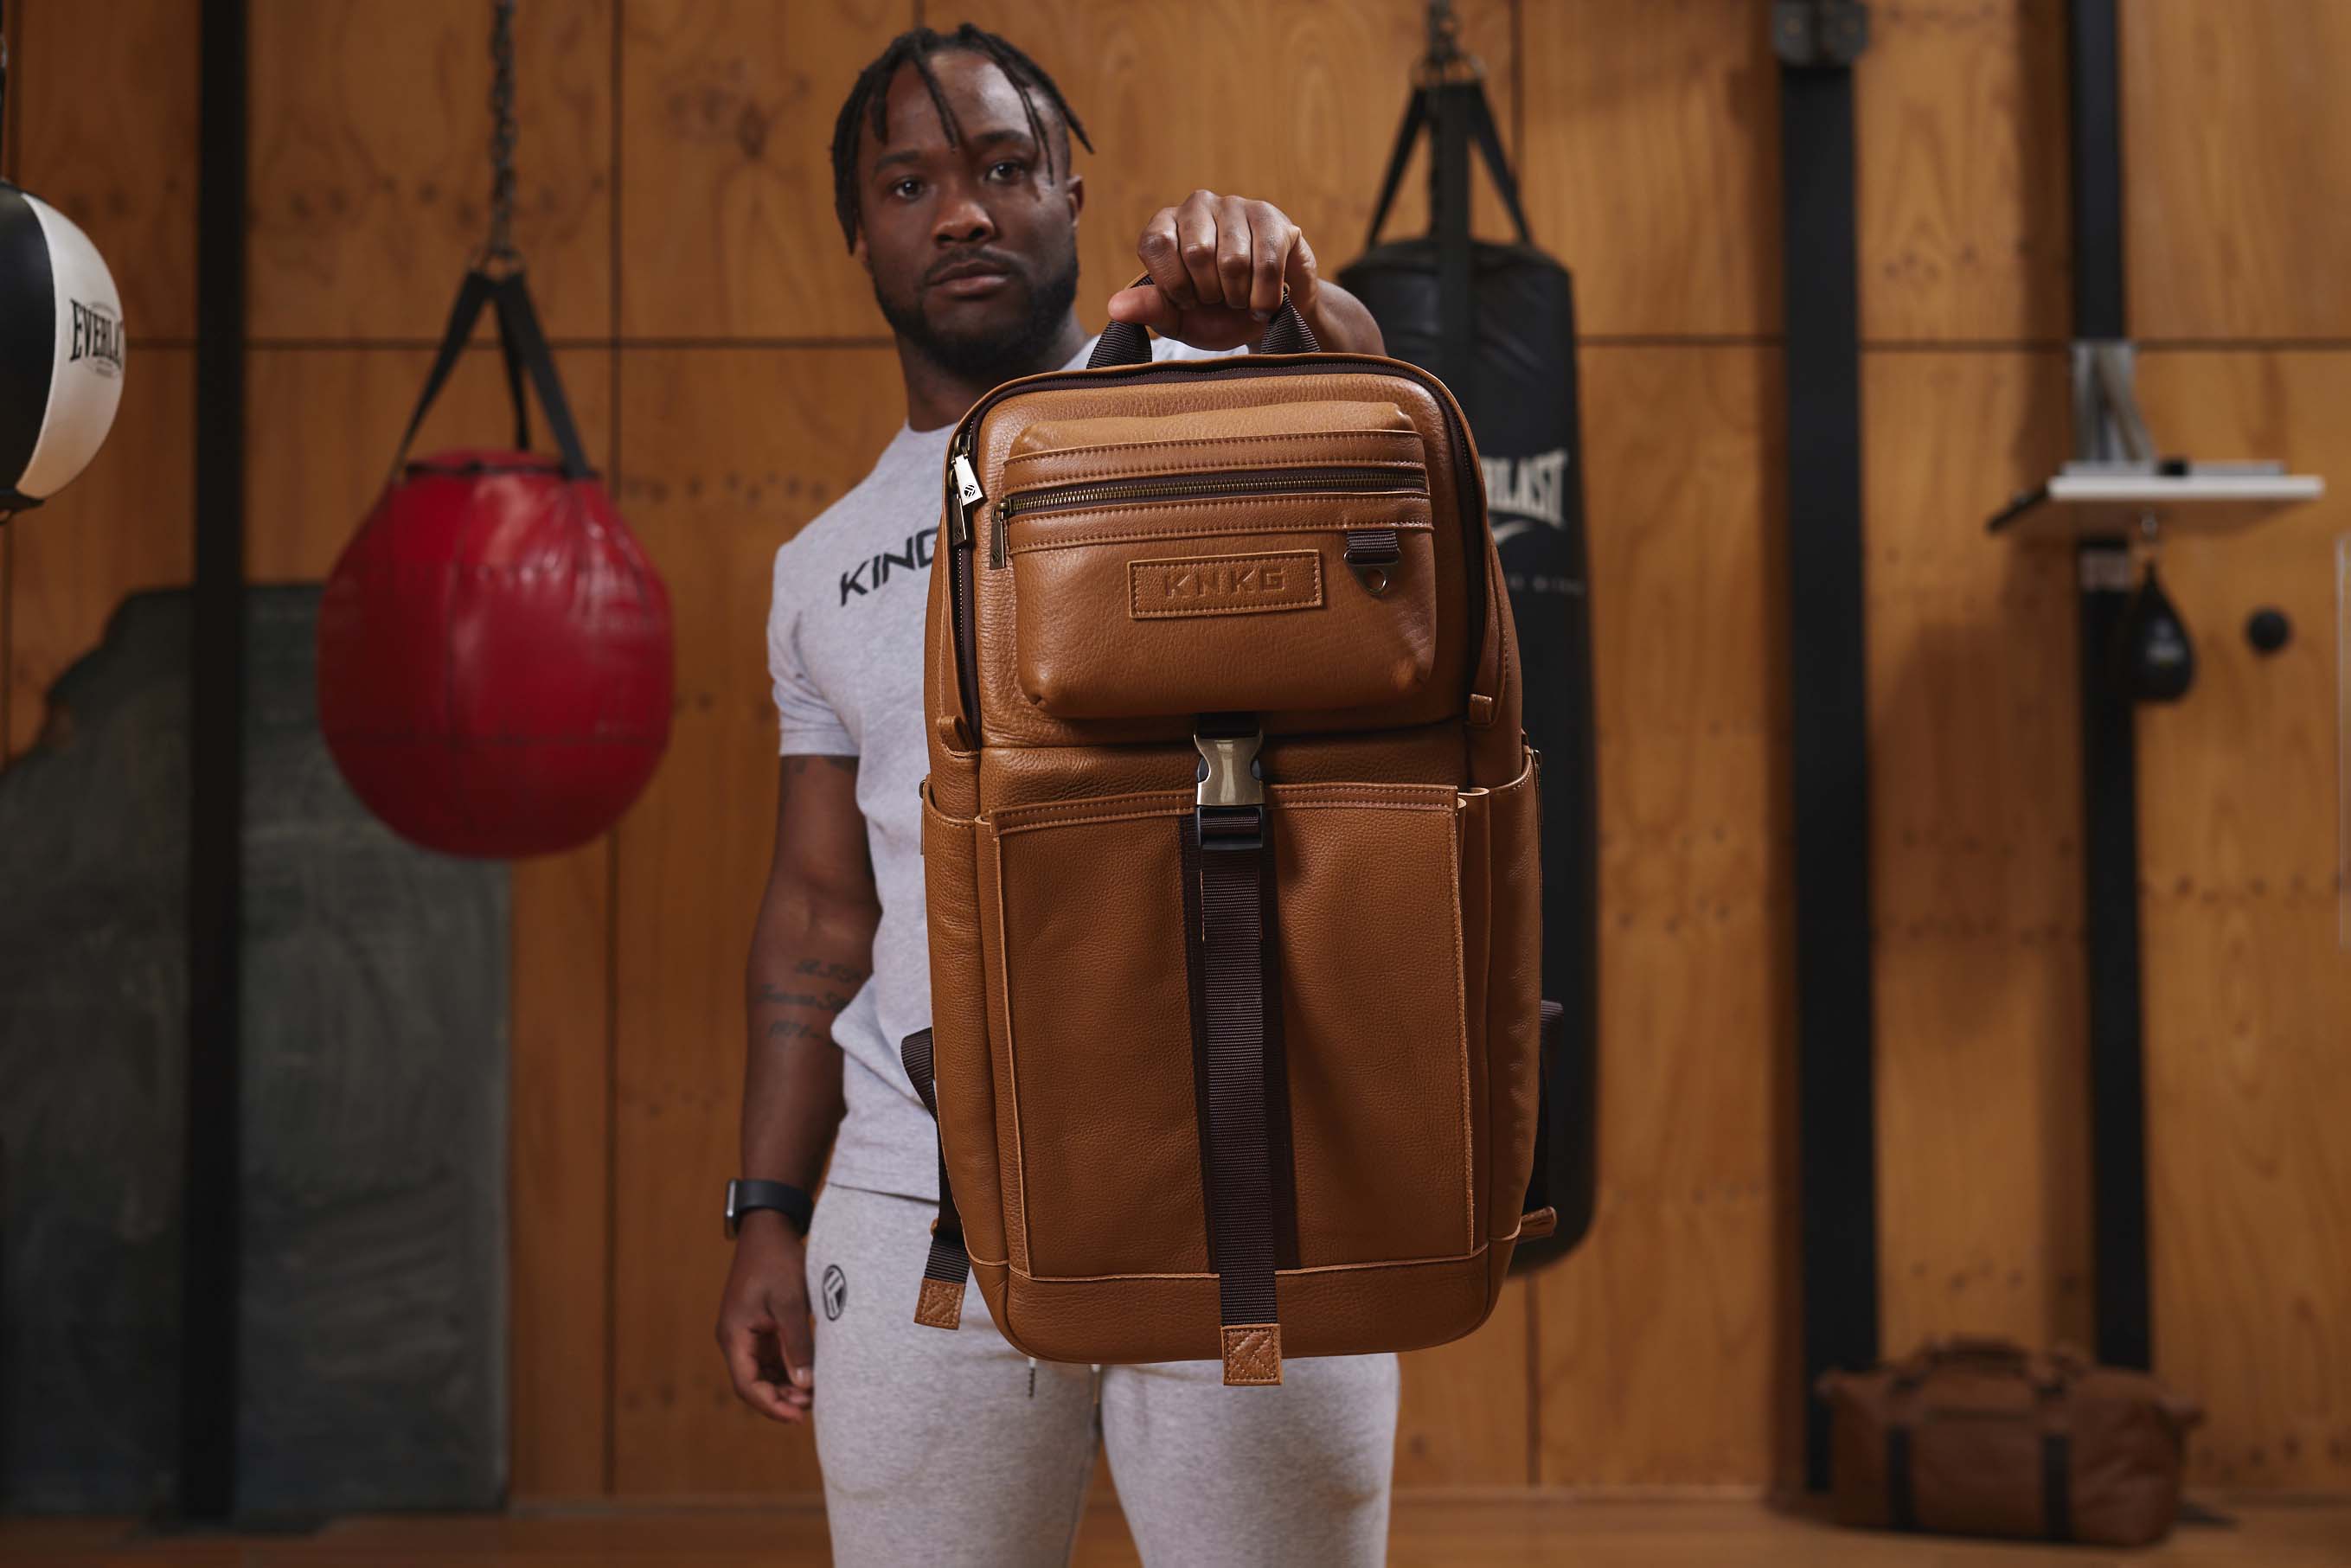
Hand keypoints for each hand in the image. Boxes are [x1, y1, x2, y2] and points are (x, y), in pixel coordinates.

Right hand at [715, 1212, 814, 1423]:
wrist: (769, 1229)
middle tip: (811, 1407)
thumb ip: (796, 1343)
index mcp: (734, 1335)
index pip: (747, 1385)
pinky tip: (808, 1375)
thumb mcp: (789, 1302)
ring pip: (762, 1373)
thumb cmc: (777, 1261)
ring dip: (784, 1386)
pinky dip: (786, 1369)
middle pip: (753, 1383)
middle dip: (780, 1398)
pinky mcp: (759, 1327)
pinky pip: (770, 1358)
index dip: (771, 1405)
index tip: (798, 1416)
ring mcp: (746, 1333)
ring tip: (813, 1395)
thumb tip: (804, 1384)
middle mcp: (735, 1338)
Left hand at [1111, 190, 1322, 351]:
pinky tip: (1262, 303)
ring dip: (1238, 296)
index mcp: (1166, 225)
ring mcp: (1234, 206)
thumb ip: (1150, 310)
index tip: (1187, 301)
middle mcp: (1197, 206)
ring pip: (1234, 260)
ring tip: (1240, 300)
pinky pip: (1266, 262)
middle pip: (1197, 252)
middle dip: (1209, 293)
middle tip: (1217, 300)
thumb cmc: (1217, 314)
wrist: (1267, 313)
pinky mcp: (1269, 217)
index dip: (1173, 283)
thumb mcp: (1180, 319)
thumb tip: (1115, 307)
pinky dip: (1264, 296)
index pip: (1156, 244)